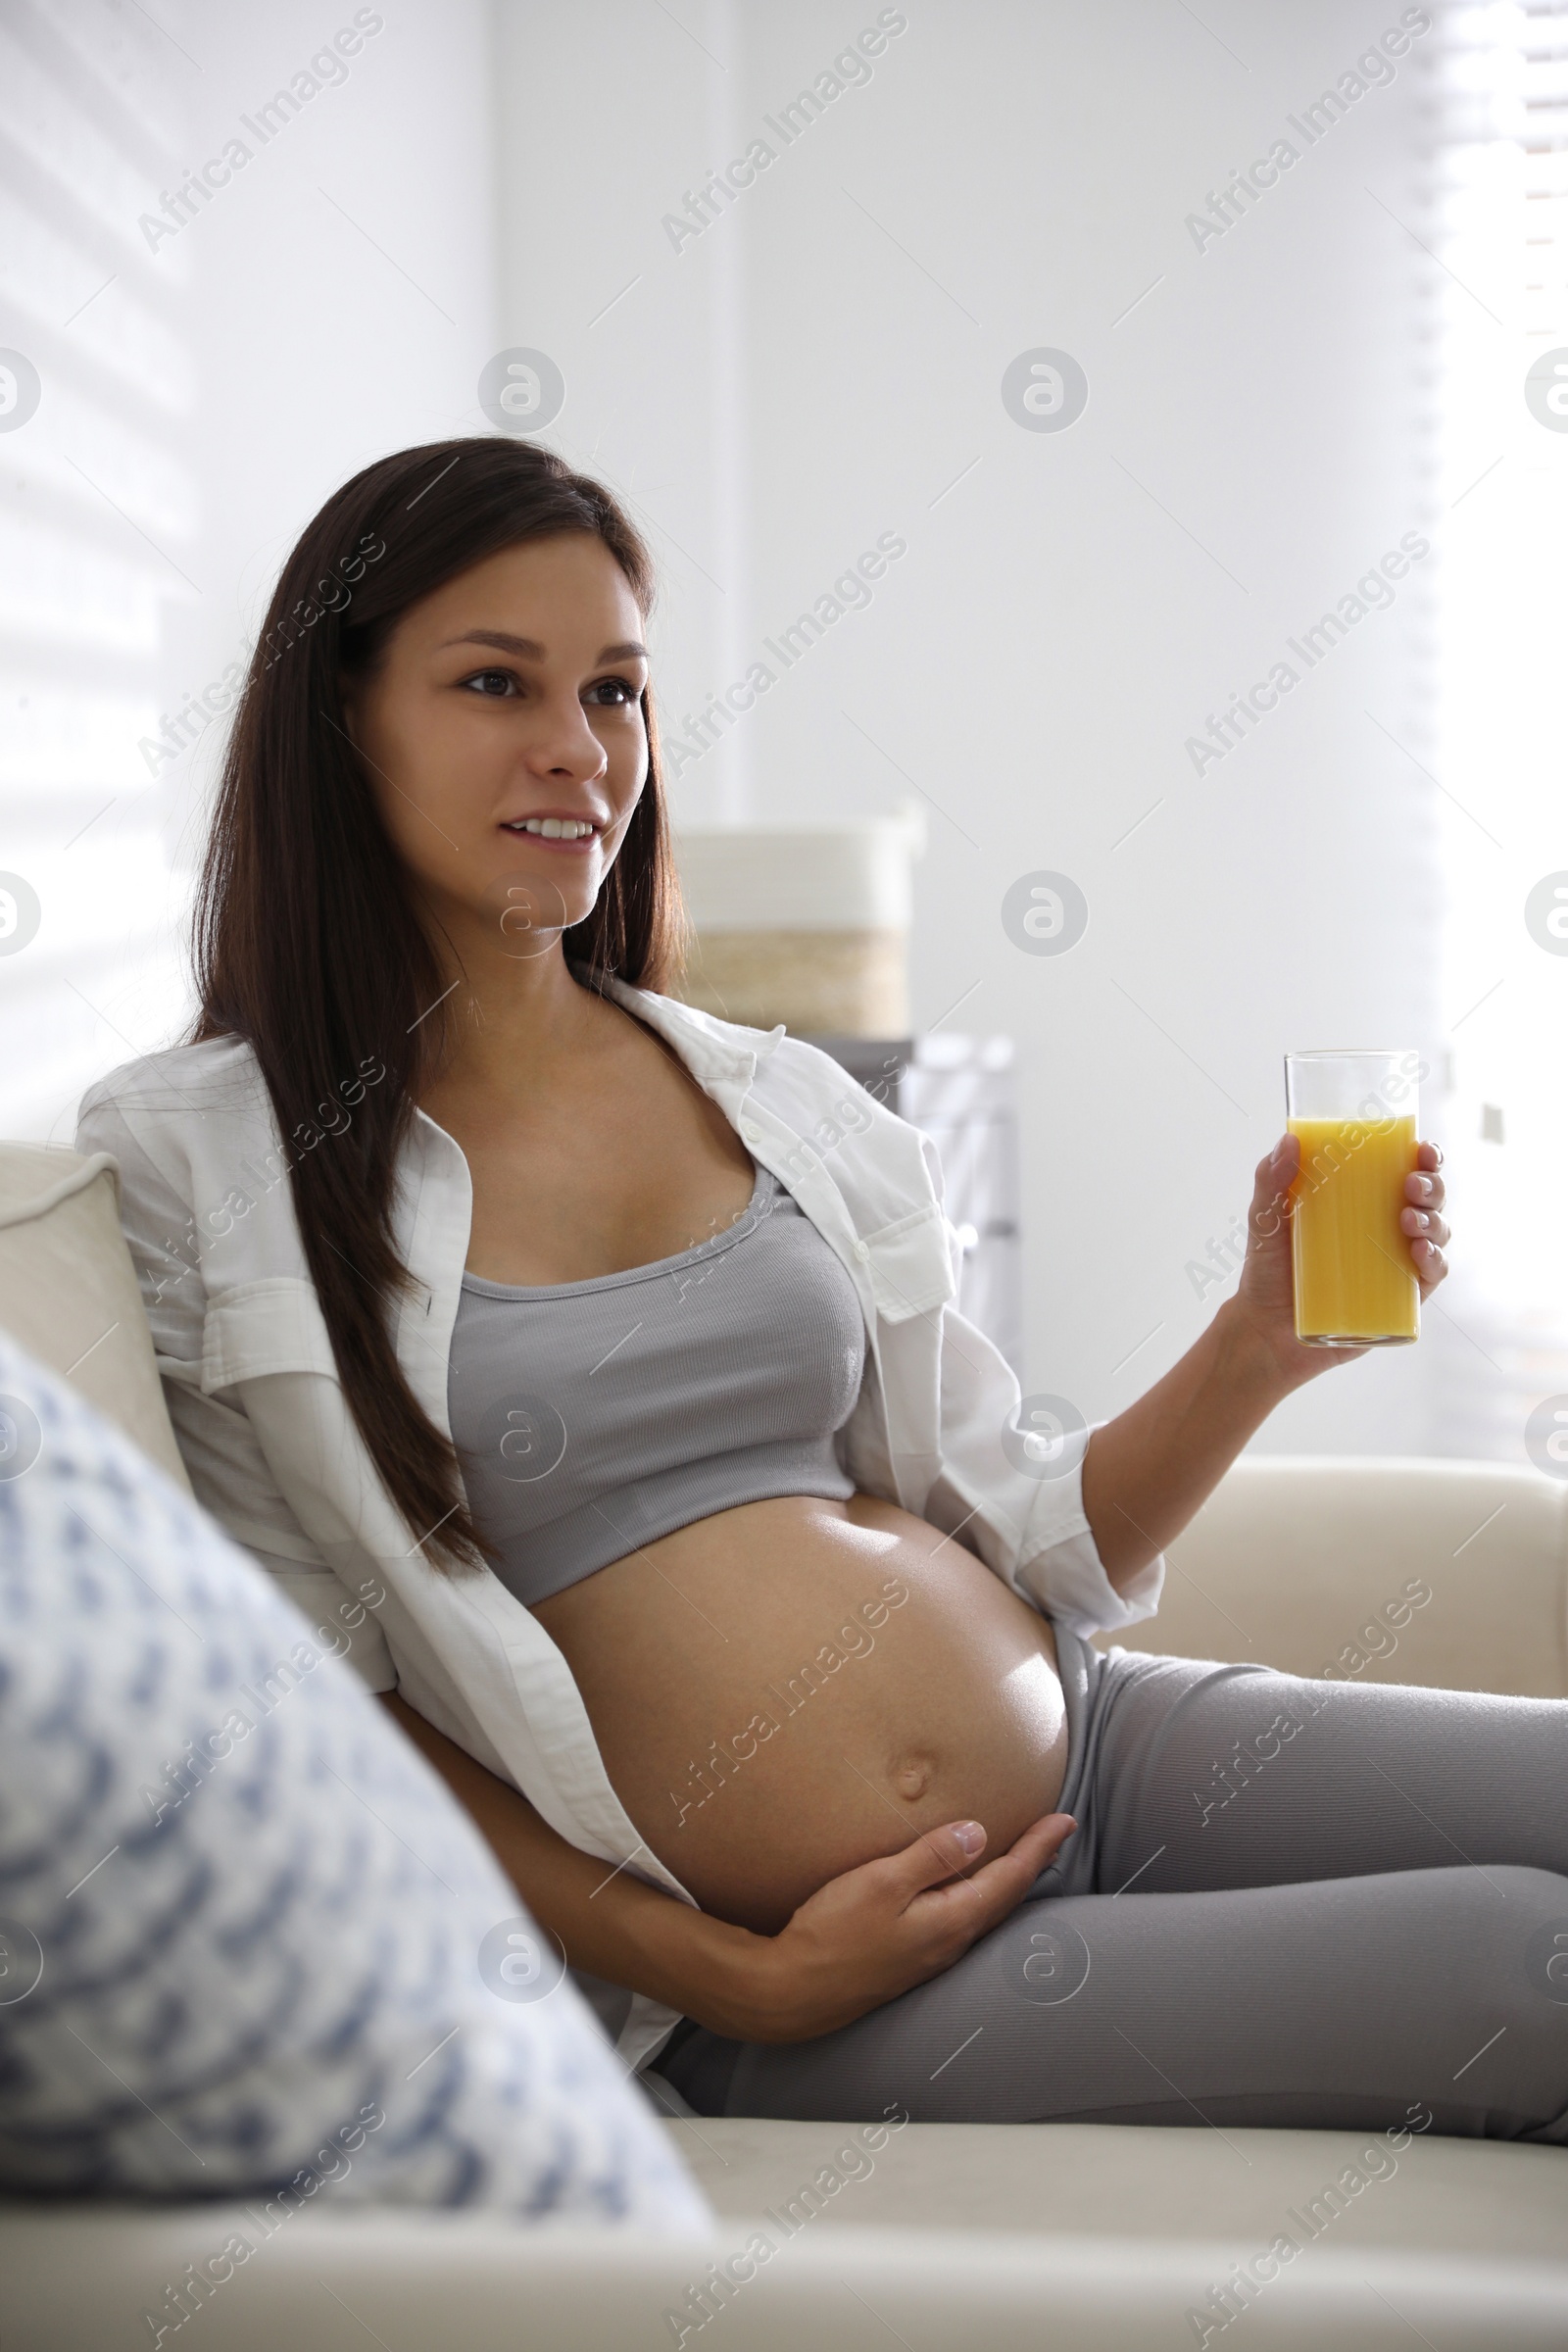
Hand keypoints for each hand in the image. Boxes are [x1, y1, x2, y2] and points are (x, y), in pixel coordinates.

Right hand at [737, 1811, 1076, 2043]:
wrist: (793, 1991)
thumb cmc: (832, 1934)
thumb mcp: (881, 1883)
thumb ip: (932, 1858)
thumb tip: (979, 1833)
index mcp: (951, 1920)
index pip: (1010, 1877)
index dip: (1039, 1846)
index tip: (1064, 1819)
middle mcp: (951, 1942)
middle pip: (1005, 1896)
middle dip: (1033, 1861)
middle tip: (1055, 1831)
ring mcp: (932, 1955)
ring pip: (985, 1910)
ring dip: (1008, 1880)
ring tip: (1022, 1856)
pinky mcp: (911, 1959)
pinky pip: (962, 1919)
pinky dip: (980, 1894)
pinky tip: (968, 1889)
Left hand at [1229, 1133, 1449, 1384]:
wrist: (1266, 1329)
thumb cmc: (1268, 1269)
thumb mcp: (1265, 1219)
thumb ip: (1271, 1179)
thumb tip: (1289, 1140)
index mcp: (1365, 1202)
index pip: (1406, 1170)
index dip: (1425, 1157)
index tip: (1422, 1148)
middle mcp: (1388, 1229)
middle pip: (1429, 1199)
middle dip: (1432, 1187)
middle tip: (1410, 1186)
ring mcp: (1397, 1264)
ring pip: (1437, 1234)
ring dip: (1434, 1222)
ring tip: (1409, 1223)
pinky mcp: (1401, 1300)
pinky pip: (1432, 1277)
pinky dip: (1435, 1262)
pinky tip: (1420, 1253)